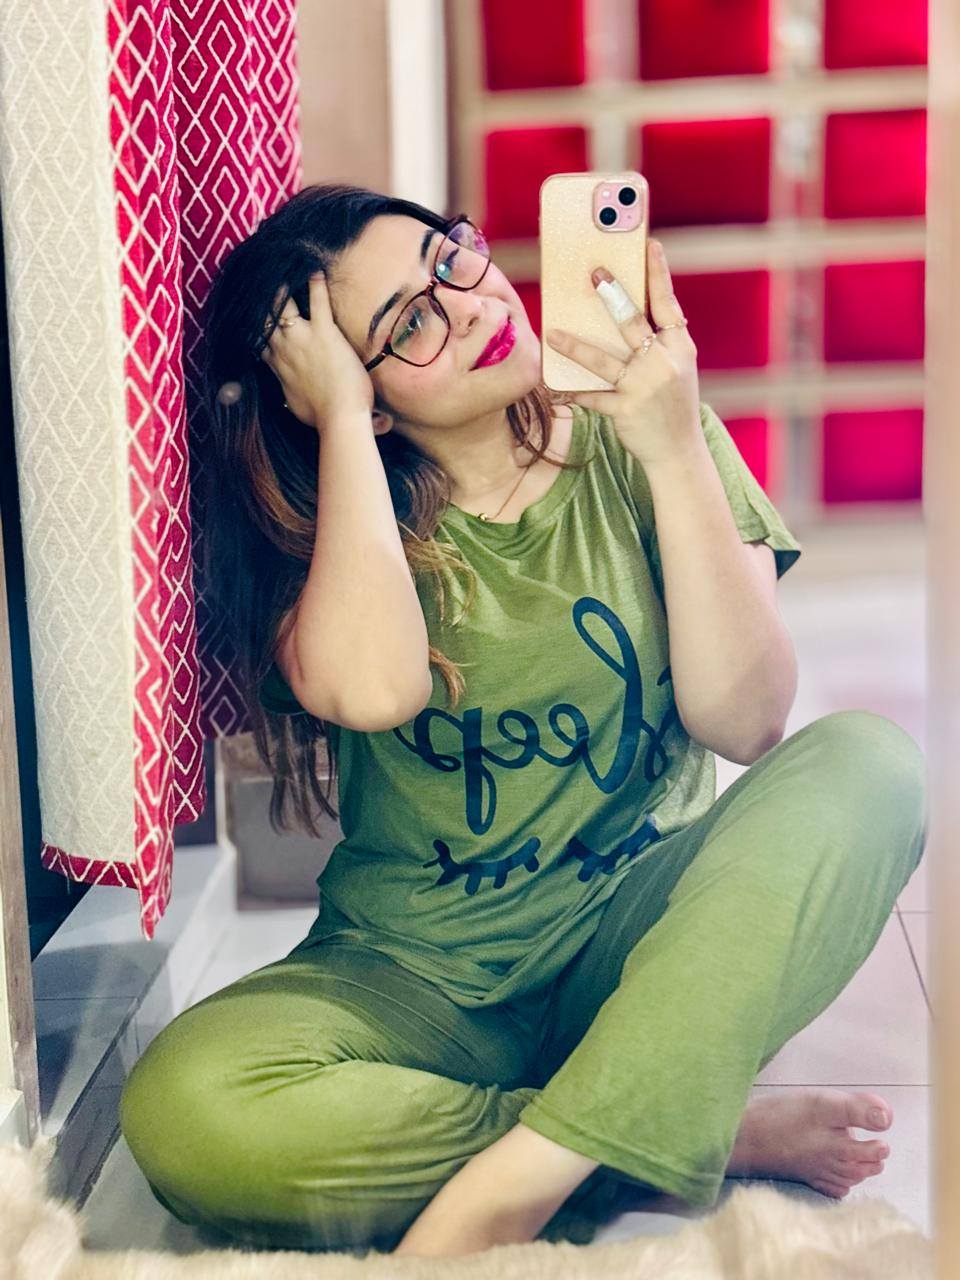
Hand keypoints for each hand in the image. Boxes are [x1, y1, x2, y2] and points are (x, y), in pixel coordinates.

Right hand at [258, 271, 374, 431]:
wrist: (338, 418)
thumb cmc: (321, 417)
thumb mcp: (295, 406)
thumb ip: (290, 394)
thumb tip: (289, 398)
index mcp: (277, 366)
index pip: (258, 339)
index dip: (255, 326)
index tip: (254, 314)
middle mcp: (283, 348)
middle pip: (263, 317)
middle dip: (261, 301)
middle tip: (260, 283)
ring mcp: (301, 338)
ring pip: (282, 303)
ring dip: (281, 287)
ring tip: (283, 270)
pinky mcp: (324, 332)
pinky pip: (318, 300)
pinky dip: (316, 283)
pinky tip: (316, 268)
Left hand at [544, 238, 702, 469]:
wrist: (679, 452)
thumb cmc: (673, 404)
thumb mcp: (676, 368)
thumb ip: (659, 342)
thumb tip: (623, 311)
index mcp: (680, 347)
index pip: (668, 303)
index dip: (658, 273)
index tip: (650, 245)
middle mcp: (664, 362)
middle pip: (632, 322)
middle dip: (612, 295)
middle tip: (593, 275)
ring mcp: (644, 386)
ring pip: (603, 359)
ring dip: (574, 345)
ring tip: (552, 333)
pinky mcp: (625, 409)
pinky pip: (592, 396)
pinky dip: (572, 392)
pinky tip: (554, 387)